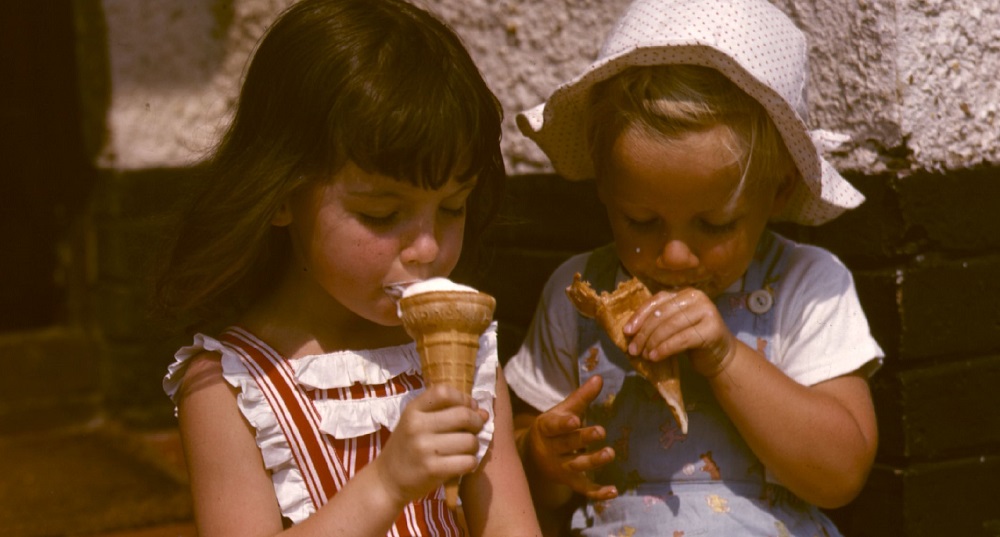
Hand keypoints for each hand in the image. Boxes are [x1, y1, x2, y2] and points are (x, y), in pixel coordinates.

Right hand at [373, 384, 486, 506]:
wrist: (386, 481)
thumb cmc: (406, 448)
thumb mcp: (415, 423)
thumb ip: (445, 413)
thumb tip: (483, 412)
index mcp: (412, 410)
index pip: (444, 392)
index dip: (464, 398)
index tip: (469, 408)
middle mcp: (417, 426)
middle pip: (463, 415)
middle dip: (476, 422)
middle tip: (474, 430)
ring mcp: (424, 448)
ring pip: (469, 440)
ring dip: (474, 446)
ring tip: (466, 450)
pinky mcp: (432, 469)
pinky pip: (468, 462)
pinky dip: (471, 463)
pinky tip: (463, 463)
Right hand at [522, 376, 616, 499]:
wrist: (532, 455)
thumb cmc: (552, 428)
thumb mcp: (562, 411)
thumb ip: (581, 398)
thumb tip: (600, 378)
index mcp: (546, 428)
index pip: (554, 426)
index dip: (564, 424)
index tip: (575, 419)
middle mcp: (550, 449)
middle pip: (567, 444)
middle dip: (583, 438)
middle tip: (600, 431)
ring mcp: (559, 467)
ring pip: (576, 465)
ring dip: (593, 460)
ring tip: (610, 453)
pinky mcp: (569, 481)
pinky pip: (583, 488)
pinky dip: (597, 492)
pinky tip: (613, 491)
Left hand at [624, 288, 737, 377]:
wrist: (721, 356)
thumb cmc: (693, 340)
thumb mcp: (674, 326)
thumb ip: (657, 321)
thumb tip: (629, 330)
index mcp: (684, 292)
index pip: (656, 301)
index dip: (639, 316)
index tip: (626, 332)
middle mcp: (696, 297)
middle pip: (662, 314)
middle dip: (644, 333)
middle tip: (633, 350)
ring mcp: (707, 311)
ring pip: (670, 326)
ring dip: (652, 342)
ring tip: (644, 355)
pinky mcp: (712, 328)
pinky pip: (681, 339)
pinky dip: (664, 349)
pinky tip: (654, 357)